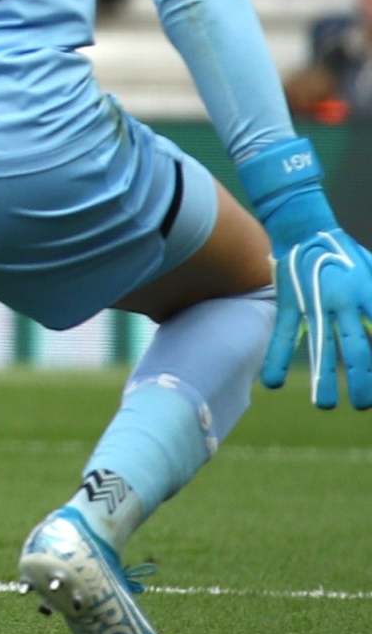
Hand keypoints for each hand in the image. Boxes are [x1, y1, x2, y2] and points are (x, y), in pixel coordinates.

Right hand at [261, 210, 371, 410]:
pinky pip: (282, 335)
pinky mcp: (290, 305)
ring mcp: (314, 304)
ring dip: (324, 380)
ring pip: (321, 348)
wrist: (303, 226)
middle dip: (362, 381)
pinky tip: (272, 382)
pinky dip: (276, 358)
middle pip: (356, 349)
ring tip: (328, 406)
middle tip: (364, 405)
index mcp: (367, 291)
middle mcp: (342, 301)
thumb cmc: (345, 252)